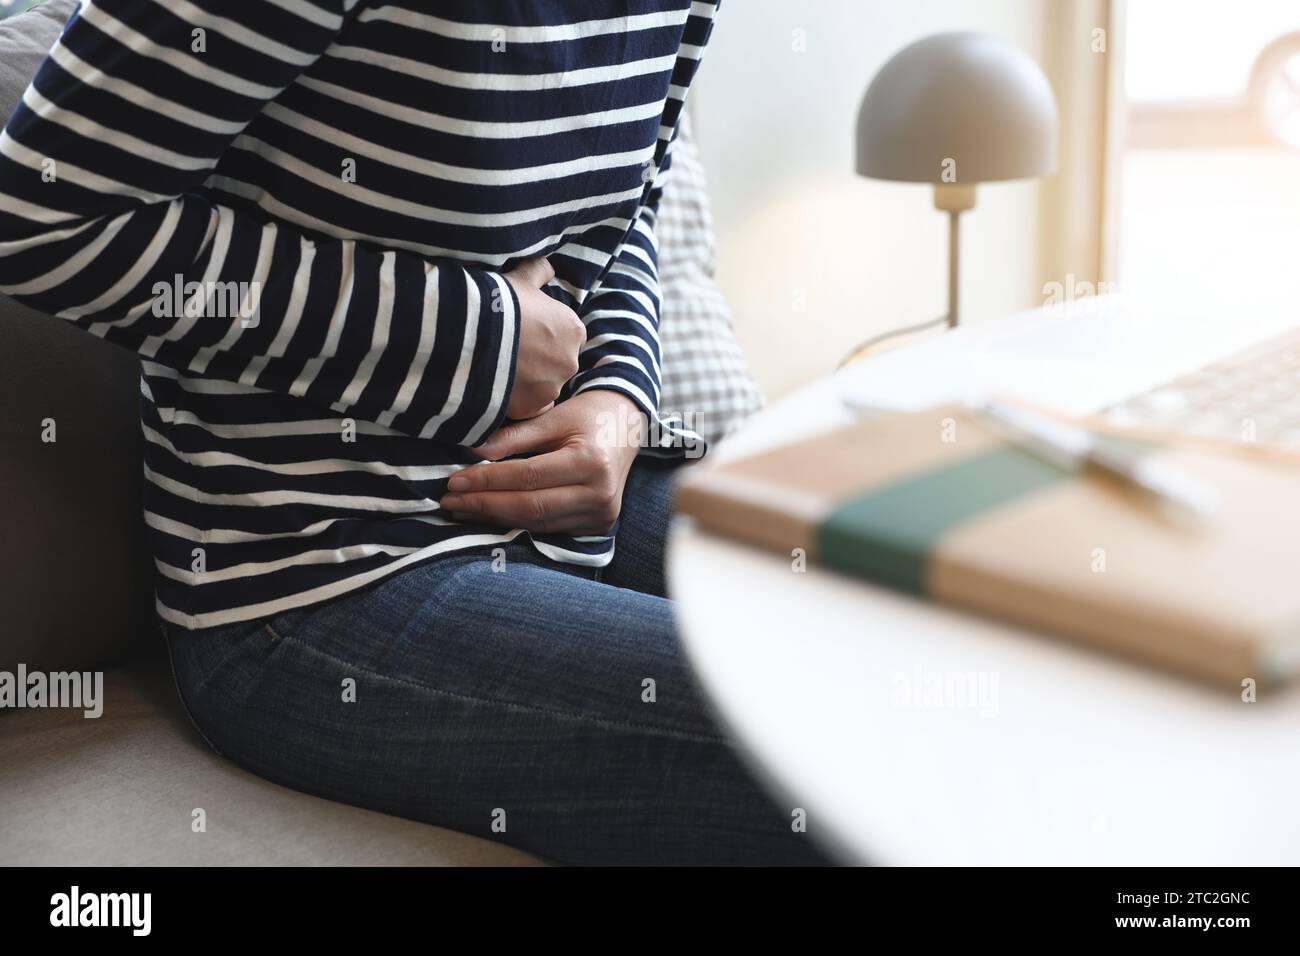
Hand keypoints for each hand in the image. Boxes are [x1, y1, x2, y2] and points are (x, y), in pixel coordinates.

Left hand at [441, 390, 643, 534]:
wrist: (630, 428)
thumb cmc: (589, 416)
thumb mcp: (553, 417)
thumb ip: (514, 436)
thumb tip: (471, 452)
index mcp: (590, 462)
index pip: (528, 477)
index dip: (487, 481)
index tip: (454, 481)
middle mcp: (600, 494)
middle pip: (531, 507)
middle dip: (485, 505)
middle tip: (449, 500)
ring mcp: (601, 515)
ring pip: (537, 523)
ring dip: (496, 517)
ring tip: (463, 508)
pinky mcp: (598, 525)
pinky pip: (549, 527)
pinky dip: (518, 522)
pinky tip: (492, 514)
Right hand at [502, 257, 585, 418]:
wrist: (470, 334)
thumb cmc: (498, 303)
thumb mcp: (519, 280)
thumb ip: (537, 272)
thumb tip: (548, 266)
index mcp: (573, 330)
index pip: (567, 337)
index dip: (545, 336)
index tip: (524, 334)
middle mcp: (569, 362)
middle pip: (555, 364)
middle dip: (537, 361)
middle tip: (509, 352)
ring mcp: (551, 388)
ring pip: (541, 387)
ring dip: (526, 382)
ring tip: (498, 369)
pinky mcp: (530, 408)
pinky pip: (526, 408)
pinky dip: (515, 400)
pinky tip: (497, 386)